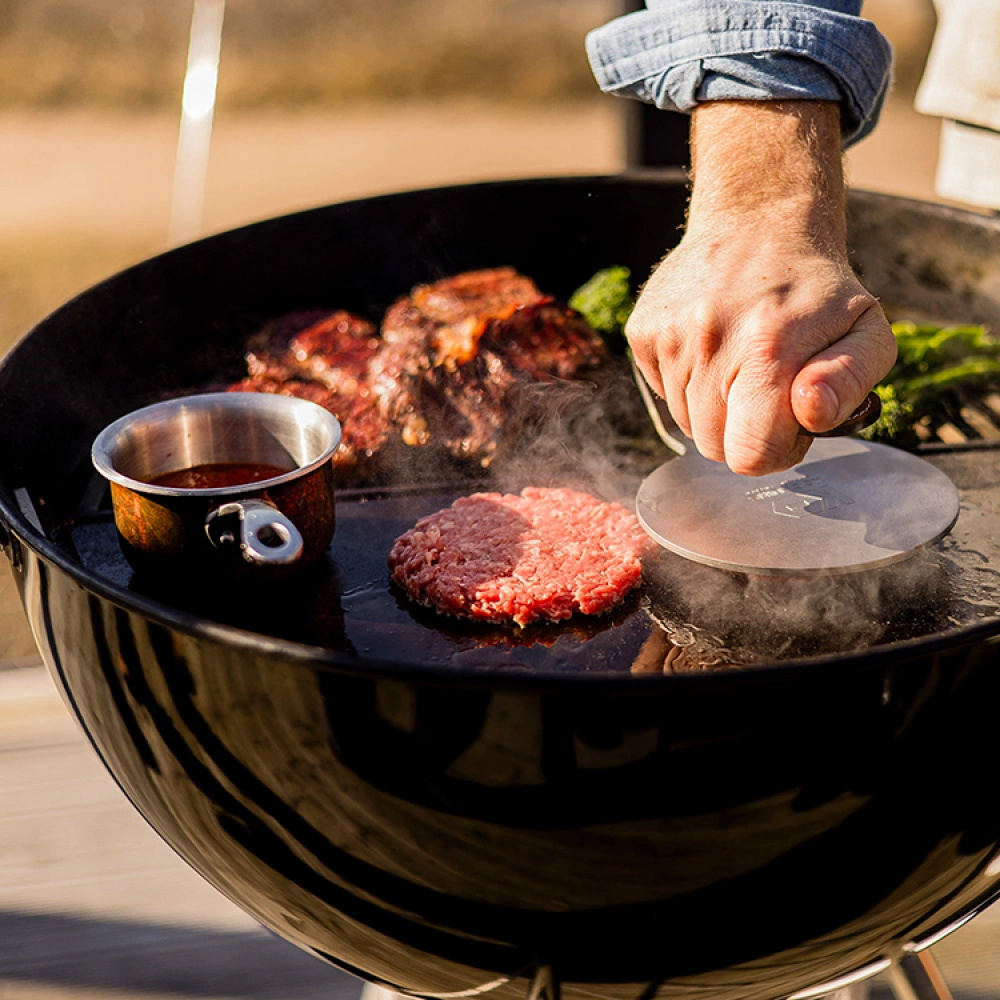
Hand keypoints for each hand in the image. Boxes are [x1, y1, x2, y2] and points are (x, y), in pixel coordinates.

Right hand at [627, 100, 897, 475]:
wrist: (758, 221)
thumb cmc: (818, 289)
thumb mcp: (867, 331)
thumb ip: (850, 382)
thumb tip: (810, 412)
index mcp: (768, 347)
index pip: (750, 455)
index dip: (775, 452)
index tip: (790, 421)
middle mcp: (708, 342)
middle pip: (714, 447)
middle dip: (745, 430)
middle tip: (769, 388)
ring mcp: (669, 337)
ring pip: (688, 423)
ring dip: (717, 406)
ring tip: (742, 360)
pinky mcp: (643, 332)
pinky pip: (664, 393)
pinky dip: (690, 383)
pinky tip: (714, 346)